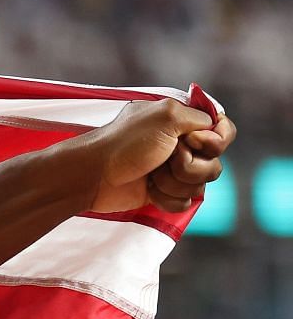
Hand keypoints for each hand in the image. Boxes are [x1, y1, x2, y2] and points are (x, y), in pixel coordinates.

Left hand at [83, 97, 236, 214]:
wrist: (94, 176)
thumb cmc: (125, 144)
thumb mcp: (166, 116)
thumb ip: (199, 116)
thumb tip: (215, 127)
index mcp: (184, 122)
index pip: (224, 132)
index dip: (214, 141)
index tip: (191, 141)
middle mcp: (182, 146)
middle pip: (214, 163)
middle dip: (189, 166)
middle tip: (164, 159)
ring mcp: (173, 171)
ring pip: (201, 185)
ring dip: (174, 182)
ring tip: (152, 176)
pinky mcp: (164, 193)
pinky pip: (186, 203)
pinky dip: (167, 198)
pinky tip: (148, 190)